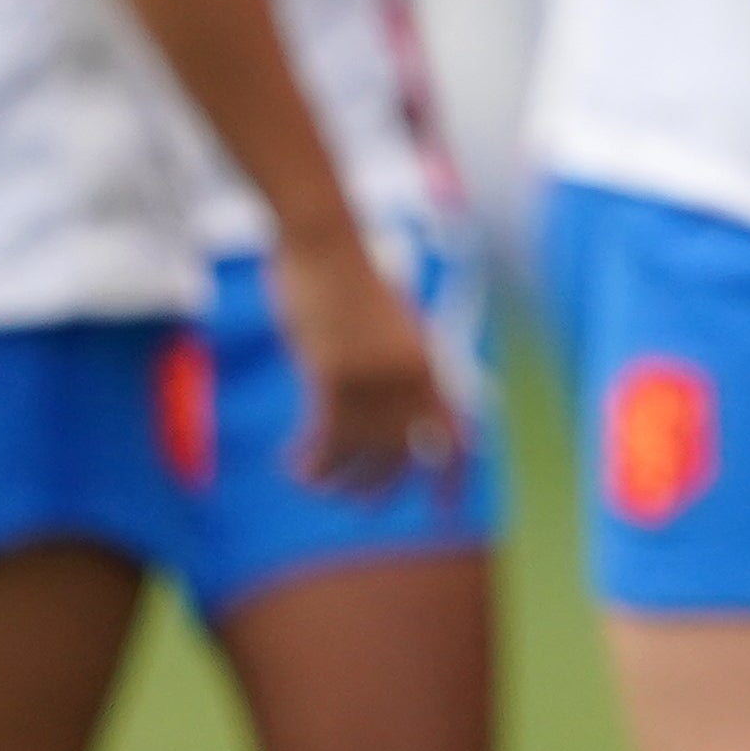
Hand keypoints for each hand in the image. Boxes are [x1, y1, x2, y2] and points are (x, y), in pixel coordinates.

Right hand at [267, 227, 457, 495]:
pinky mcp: (336, 376)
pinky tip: (292, 465)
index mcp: (431, 361)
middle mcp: (411, 376)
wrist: (325, 241)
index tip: (444, 509)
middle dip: (379, 487)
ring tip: (314, 483)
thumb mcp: (389, 324)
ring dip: (335, 478)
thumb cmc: (350, 277)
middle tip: (356, 502)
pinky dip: (309, 461)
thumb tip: (394, 412)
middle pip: (404, 456)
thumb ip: (398, 366)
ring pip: (360, 455)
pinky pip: (326, 440)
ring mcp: (376, 377)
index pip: (457, 433)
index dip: (453, 476)